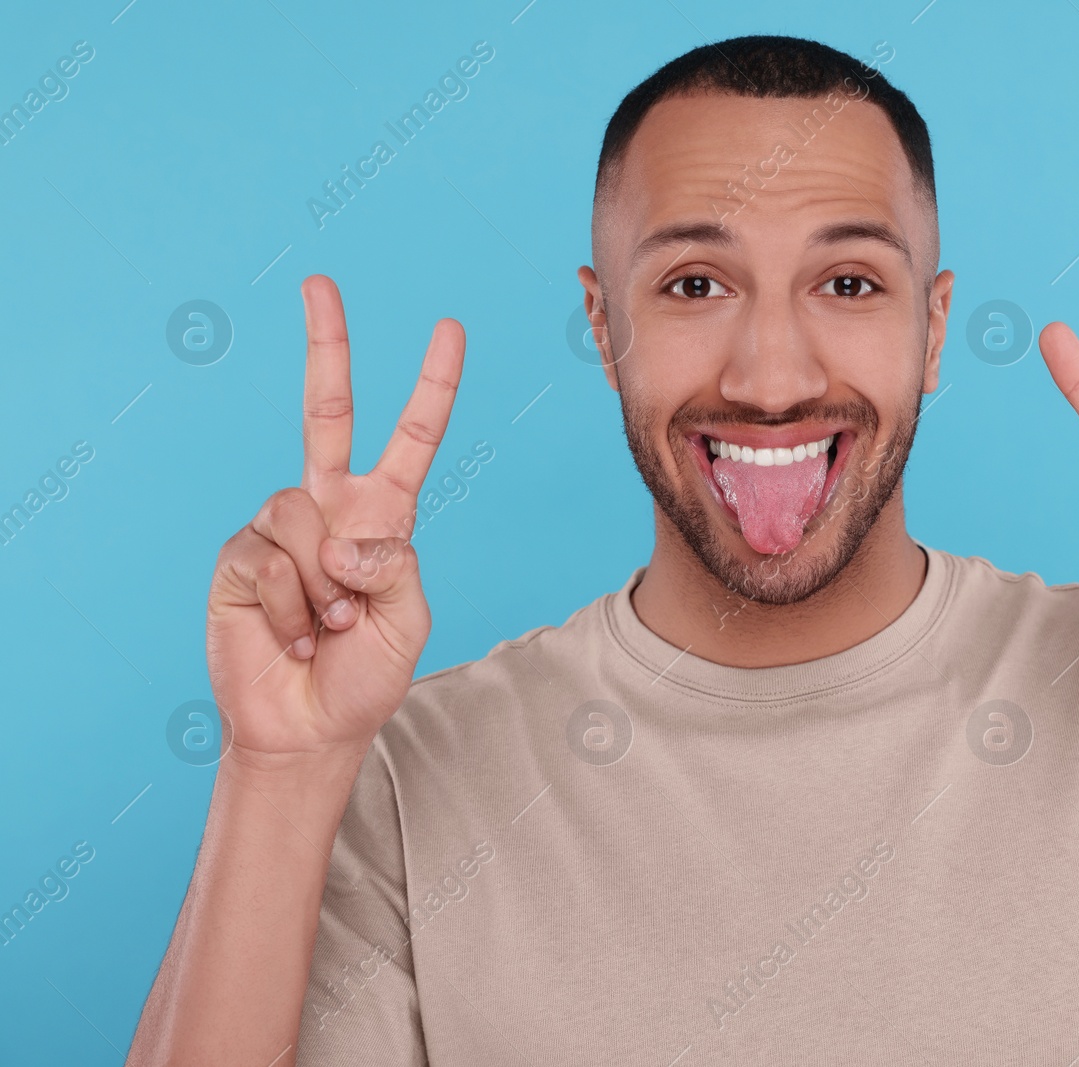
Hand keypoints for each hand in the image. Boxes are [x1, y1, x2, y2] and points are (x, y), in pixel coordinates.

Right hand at [206, 276, 464, 759]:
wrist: (308, 727)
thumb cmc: (364, 674)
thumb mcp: (409, 621)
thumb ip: (395, 568)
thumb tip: (342, 534)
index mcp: (384, 515)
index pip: (411, 438)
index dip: (432, 387)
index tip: (449, 330)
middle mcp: (330, 508)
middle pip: (326, 411)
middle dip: (327, 345)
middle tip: (319, 282)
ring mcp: (281, 529)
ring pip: (300, 509)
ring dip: (322, 582)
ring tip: (325, 623)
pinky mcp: (240, 557)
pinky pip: (269, 556)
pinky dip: (291, 605)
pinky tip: (292, 633)